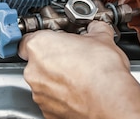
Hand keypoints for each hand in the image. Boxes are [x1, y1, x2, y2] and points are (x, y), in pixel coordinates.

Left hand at [18, 21, 139, 118]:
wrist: (110, 99)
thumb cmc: (102, 69)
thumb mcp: (101, 37)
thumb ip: (93, 29)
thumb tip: (96, 28)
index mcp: (40, 46)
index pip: (28, 39)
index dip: (45, 39)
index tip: (56, 39)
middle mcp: (34, 71)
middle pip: (36, 62)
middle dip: (53, 59)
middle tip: (73, 56)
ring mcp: (39, 93)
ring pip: (43, 82)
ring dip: (57, 78)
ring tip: (80, 75)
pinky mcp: (48, 111)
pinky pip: (51, 99)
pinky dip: (62, 96)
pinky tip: (80, 91)